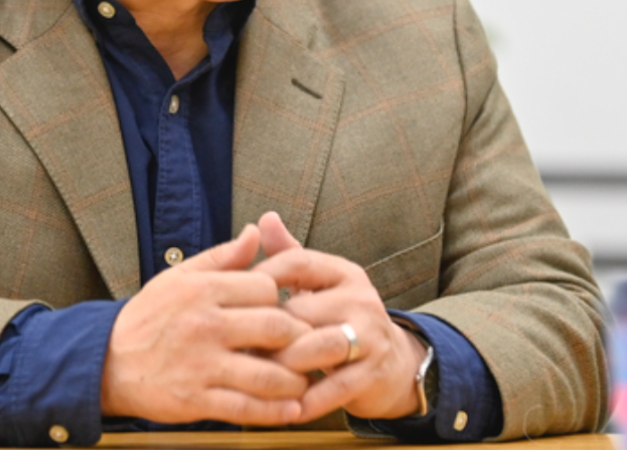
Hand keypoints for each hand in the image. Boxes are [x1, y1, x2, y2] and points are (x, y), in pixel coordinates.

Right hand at [101, 223, 312, 424]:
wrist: (108, 361)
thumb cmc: (150, 315)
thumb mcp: (181, 276)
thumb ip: (223, 256)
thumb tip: (256, 231)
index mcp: (203, 290)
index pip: (265, 289)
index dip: (281, 299)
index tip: (285, 310)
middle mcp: (205, 325)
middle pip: (276, 328)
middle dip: (299, 337)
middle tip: (307, 344)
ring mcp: (201, 365)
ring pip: (267, 374)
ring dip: (295, 380)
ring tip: (302, 379)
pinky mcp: (196, 400)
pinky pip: (246, 408)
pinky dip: (275, 412)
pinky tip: (291, 409)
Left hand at [255, 212, 427, 420]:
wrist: (391, 364)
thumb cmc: (339, 319)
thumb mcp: (318, 285)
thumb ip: (289, 254)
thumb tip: (263, 218)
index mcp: (342, 272)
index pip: (298, 262)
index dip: (263, 277)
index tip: (235, 297)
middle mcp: (360, 298)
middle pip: (302, 310)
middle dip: (267, 331)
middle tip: (237, 345)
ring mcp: (370, 335)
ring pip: (319, 346)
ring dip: (285, 364)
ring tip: (260, 373)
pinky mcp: (373, 372)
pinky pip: (335, 387)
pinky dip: (308, 400)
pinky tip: (286, 407)